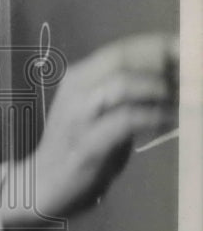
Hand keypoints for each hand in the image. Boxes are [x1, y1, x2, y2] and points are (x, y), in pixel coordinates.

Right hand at [2, 33, 177, 228]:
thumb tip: (176, 80)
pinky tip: (173, 121)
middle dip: (163, 62)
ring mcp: (79, 116)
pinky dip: (155, 116)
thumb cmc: (78, 147)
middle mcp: (77, 90)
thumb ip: (129, 95)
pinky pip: (126, 121)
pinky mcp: (87, 144)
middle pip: (123, 58)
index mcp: (80, 77)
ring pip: (122, 84)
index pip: (123, 49)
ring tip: (186, 97)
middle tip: (194, 73)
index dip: (159, 45)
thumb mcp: (101, 113)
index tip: (189, 50)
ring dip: (161, 88)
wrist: (42, 185)